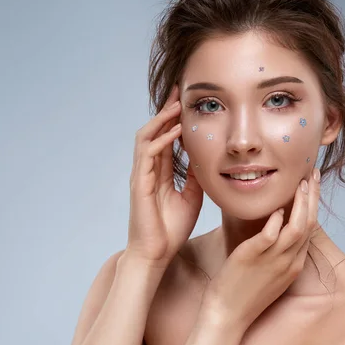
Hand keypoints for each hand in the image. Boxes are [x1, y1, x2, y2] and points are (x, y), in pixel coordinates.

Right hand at [126, 85, 203, 268]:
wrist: (156, 254)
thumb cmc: (171, 229)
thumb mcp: (191, 197)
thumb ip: (194, 176)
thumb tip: (204, 158)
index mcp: (159, 172)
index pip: (165, 137)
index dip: (174, 119)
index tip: (187, 102)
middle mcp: (147, 169)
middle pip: (153, 130)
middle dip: (166, 110)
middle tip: (180, 91)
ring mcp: (141, 175)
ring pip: (146, 137)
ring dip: (162, 119)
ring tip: (177, 105)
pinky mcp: (140, 184)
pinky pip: (148, 155)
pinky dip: (162, 140)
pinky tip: (176, 131)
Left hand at [201, 169, 320, 329]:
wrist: (227, 316)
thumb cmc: (243, 292)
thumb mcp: (269, 272)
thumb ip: (276, 251)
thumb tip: (275, 225)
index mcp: (294, 264)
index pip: (309, 228)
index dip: (313, 204)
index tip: (312, 185)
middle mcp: (289, 261)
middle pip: (308, 223)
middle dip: (313, 197)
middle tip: (313, 174)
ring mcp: (273, 261)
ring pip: (296, 227)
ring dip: (301, 203)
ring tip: (301, 183)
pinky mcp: (253, 258)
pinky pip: (270, 236)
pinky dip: (276, 220)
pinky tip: (276, 208)